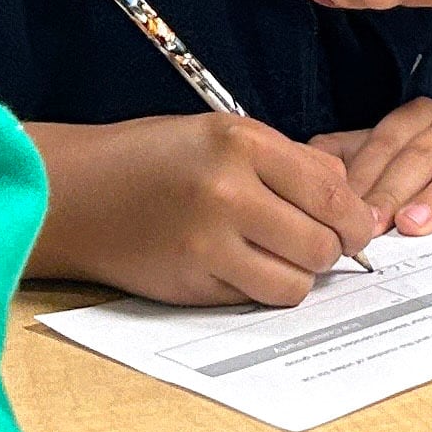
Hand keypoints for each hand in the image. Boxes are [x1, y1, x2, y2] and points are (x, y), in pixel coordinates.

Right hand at [21, 114, 383, 305]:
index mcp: (241, 144)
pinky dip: (259, 288)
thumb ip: (288, 162)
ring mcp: (208, 243)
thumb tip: (350, 202)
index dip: (354, 218)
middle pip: (321, 243)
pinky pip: (255, 298)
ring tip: (278, 257)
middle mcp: (227, 192)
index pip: (333, 193)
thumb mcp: (221, 133)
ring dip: (297, 276)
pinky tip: (239, 266)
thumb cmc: (153, 159)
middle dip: (330, 250)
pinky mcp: (191, 282)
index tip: (355, 227)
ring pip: (295, 282)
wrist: (76, 193)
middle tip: (317, 246)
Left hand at [310, 97, 431, 235]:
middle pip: (417, 157)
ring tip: (415, 225)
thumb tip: (302, 163)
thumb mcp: (400, 153)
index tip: (343, 214)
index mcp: (415, 120)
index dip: (362, 179)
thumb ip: (353, 156)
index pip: (383, 146)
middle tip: (372, 227)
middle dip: (393, 192)